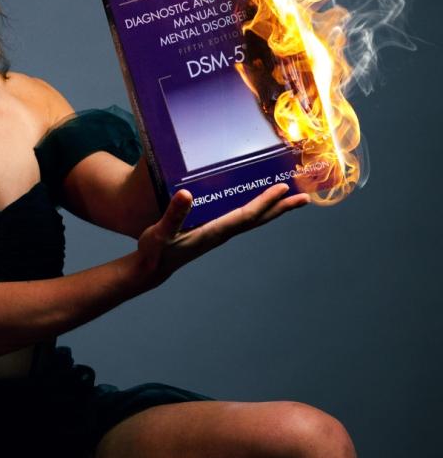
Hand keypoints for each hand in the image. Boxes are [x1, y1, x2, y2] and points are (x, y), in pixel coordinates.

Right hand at [135, 184, 309, 290]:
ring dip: (270, 209)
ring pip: (252, 219)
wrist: (152, 269)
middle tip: (304, 197)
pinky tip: (253, 203)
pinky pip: (240, 218)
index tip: (284, 188)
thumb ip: (174, 214)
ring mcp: (219, 233)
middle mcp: (222, 233)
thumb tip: (185, 193)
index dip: (265, 201)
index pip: (247, 214)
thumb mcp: (162, 231)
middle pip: (258, 219)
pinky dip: (254, 209)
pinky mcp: (213, 232)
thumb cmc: (156, 250)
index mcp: (215, 231)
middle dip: (281, 208)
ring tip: (287, 198)